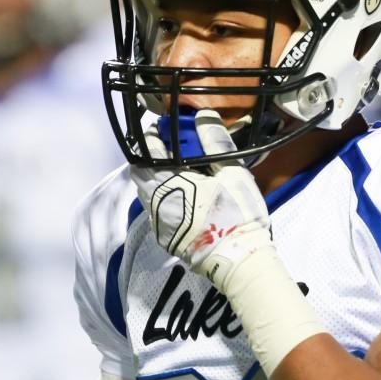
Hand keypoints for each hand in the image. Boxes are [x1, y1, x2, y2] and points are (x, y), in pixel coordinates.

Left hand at [130, 110, 273, 291]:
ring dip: (157, 178)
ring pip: (147, 193)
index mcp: (169, 184)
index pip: (149, 152)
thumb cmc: (237, 215)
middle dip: (151, 158)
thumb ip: (215, 143)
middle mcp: (156, 203)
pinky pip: (156, 210)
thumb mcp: (232, 173)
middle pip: (141, 173)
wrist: (238, 262)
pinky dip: (164, 197)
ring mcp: (158, 223)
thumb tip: (203, 117)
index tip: (162, 127)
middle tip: (170, 149)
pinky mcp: (165, 238)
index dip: (153, 137)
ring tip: (179, 171)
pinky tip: (184, 196)